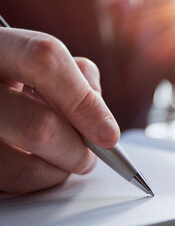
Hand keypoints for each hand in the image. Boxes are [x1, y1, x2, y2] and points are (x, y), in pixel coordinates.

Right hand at [0, 28, 119, 192]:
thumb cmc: (17, 75)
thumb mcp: (43, 62)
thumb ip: (77, 78)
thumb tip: (102, 122)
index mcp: (0, 47)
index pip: (45, 62)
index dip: (84, 102)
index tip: (109, 135)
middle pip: (39, 126)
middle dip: (77, 150)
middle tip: (90, 157)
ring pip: (24, 165)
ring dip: (59, 170)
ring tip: (64, 158)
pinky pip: (12, 183)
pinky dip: (37, 180)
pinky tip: (39, 163)